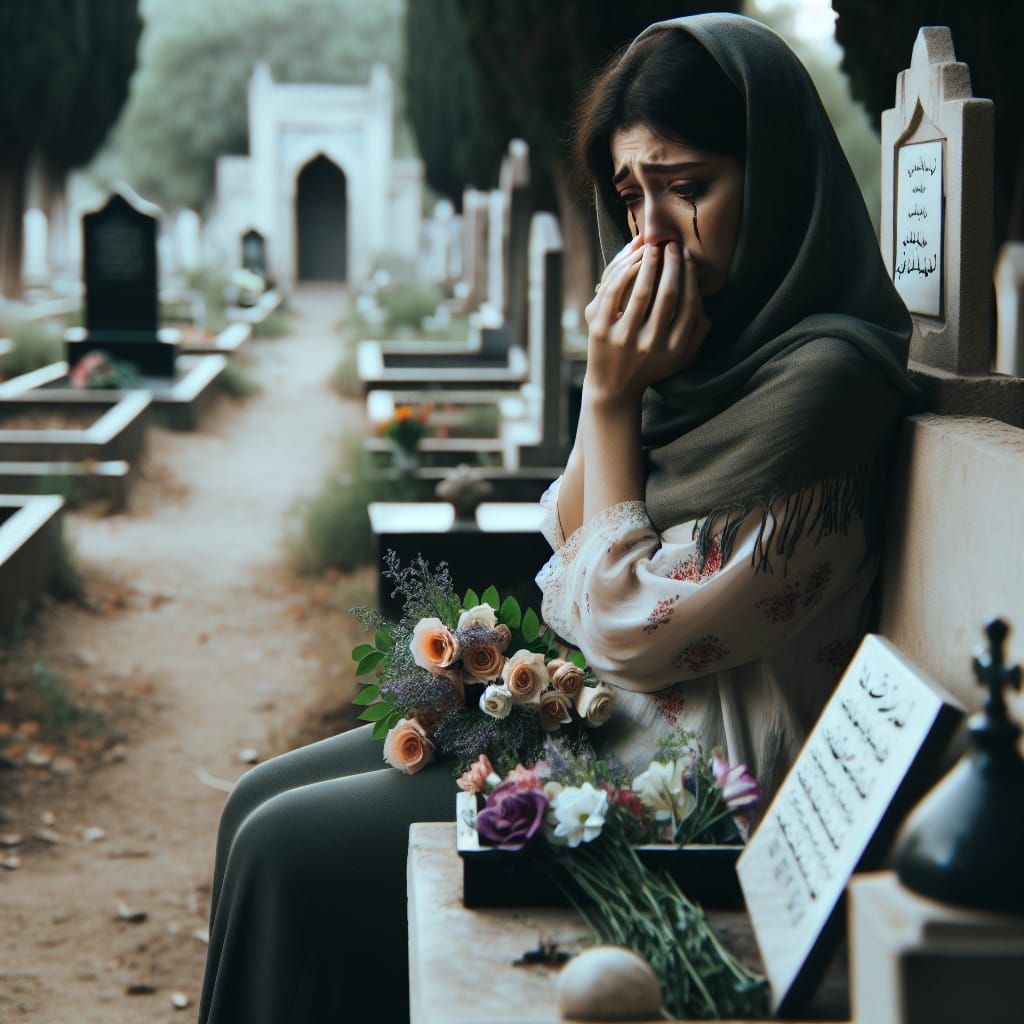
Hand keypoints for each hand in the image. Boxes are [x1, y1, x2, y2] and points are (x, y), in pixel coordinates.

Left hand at [583, 240, 710, 404]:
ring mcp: (623, 339)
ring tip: (653, 247)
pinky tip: (632, 261)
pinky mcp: (600, 331)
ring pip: (642, 290)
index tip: (688, 258)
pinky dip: (624, 272)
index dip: (690, 275)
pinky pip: (614, 292)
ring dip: (650, 262)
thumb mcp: (682, 357)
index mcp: (675, 349)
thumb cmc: (651, 367)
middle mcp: (651, 345)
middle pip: (669, 293)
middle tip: (673, 245)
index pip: (689, 303)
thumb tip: (703, 296)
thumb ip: (699, 330)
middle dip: (673, 263)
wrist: (613, 389)